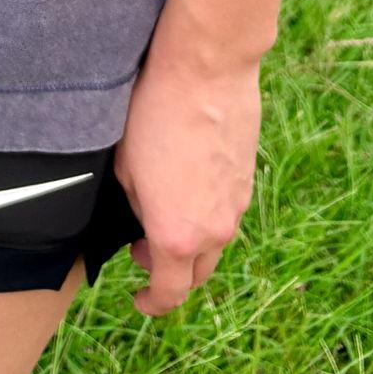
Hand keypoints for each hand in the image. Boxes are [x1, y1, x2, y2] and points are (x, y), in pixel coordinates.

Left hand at [113, 29, 261, 316]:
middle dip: (170, 273)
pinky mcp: (247, 181)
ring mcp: (236, 207)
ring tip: (165, 212)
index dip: (151, 303)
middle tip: (143, 250)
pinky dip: (207, 214)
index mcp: (177, 236)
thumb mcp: (125, 165)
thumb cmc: (155, 112)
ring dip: (190, 241)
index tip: (138, 299)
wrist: (206, 70)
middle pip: (195, 275)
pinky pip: (227, 212)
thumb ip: (135, 206)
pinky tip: (188, 184)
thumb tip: (142, 219)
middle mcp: (213, 231)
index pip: (169, 293)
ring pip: (213, 244)